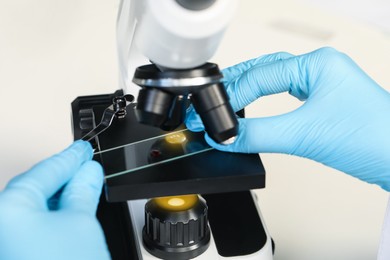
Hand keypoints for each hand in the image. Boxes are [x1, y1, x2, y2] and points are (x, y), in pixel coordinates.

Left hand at [0, 141, 109, 259]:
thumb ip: (84, 190)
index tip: (84, 149)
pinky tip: (71, 211)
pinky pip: (34, 226)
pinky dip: (53, 215)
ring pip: (35, 208)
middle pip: (36, 188)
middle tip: (86, 162)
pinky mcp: (16, 252)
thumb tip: (89, 172)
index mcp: (7, 209)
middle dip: (64, 174)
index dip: (71, 157)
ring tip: (83, 184)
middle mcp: (1, 225)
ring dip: (61, 195)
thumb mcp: (82, 222)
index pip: (46, 171)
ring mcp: (7, 242)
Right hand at [186, 47, 389, 190]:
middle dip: (235, 85)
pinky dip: (264, 101)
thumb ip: (259, 135)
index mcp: (317, 64)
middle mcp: (319, 69)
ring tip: (225, 101)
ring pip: (274, 80)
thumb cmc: (374, 138)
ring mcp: (322, 85)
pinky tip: (253, 106)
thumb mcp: (306, 135)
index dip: (232, 97)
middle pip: (264, 70)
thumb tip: (225, 137)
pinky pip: (285, 95)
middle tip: (211, 100)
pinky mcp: (323, 103)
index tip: (213, 119)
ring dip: (248, 90)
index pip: (261, 75)